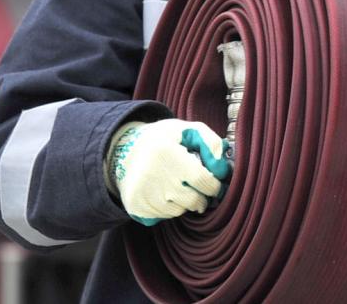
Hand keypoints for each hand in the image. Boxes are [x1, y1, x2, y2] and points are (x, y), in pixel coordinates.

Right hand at [105, 118, 231, 225]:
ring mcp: (142, 193)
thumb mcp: (187, 130)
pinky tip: (164, 192)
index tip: (214, 183)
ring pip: (180, 210)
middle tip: (198, 187)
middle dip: (202, 196)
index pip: (203, 180)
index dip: (214, 185)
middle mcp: (152, 175)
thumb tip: (222, 168)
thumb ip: (211, 142)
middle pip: (193, 200)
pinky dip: (170, 208)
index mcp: (167, 153)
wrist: (125, 150)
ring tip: (177, 186)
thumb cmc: (164, 140)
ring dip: (185, 202)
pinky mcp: (135, 206)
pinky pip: (164, 216)